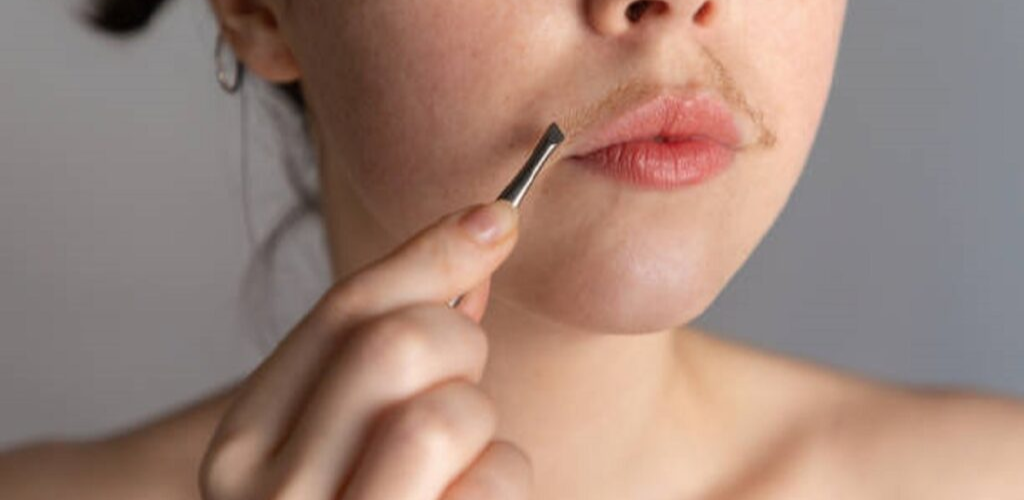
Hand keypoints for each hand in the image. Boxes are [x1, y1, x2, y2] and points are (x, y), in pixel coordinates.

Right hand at [200, 200, 531, 499]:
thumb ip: (390, 337)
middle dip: (459, 345)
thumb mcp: (344, 428)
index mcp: (244, 444)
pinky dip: (507, 483)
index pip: (349, 308)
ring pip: (448, 413)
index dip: (435, 251)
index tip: (498, 218)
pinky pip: (500, 481)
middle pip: (401, 344)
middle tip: (459, 382)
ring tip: (460, 458)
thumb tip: (482, 230)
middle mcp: (272, 497)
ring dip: (483, 425)